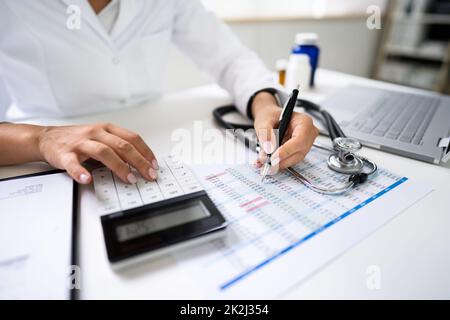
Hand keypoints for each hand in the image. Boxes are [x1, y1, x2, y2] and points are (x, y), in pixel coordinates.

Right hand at [37, 123, 157, 183]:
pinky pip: (73, 163)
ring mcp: (80, 143)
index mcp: (107, 129)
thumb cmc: (79, 139)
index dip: (146, 152)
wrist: (48, 138)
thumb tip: (141, 163)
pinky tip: (87, 179)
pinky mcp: (64, 154)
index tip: (154, 165)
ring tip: (129, 178)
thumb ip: (119, 147)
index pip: (132, 138)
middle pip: (122, 146)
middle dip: (139, 161)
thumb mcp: (102, 137)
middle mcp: (96, 133)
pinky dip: (80, 172)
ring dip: (119, 166)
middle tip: (149, 175)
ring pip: (103, 152)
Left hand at [252, 92, 317, 173]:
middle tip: (266, 163)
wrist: (270, 119)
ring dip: (279, 162)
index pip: (299, 139)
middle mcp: (308, 133)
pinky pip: (291, 160)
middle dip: (282, 159)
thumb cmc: (271, 116)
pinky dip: (280, 162)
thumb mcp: (264, 121)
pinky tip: (270, 161)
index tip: (273, 158)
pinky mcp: (300, 151)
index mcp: (304, 121)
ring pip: (295, 158)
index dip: (287, 150)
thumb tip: (269, 148)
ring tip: (265, 162)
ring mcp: (306, 144)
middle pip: (299, 152)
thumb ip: (265, 134)